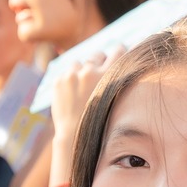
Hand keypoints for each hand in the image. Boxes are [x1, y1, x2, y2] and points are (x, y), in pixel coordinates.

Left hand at [51, 47, 123, 174]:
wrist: (75, 135)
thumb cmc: (100, 120)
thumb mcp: (115, 99)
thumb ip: (119, 81)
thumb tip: (128, 66)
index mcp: (108, 76)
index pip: (119, 51)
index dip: (120, 51)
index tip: (120, 51)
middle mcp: (90, 72)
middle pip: (98, 55)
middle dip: (98, 62)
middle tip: (98, 74)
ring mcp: (72, 75)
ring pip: (79, 63)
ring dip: (81, 71)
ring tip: (82, 87)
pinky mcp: (59, 80)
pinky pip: (66, 73)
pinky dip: (69, 81)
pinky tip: (72, 94)